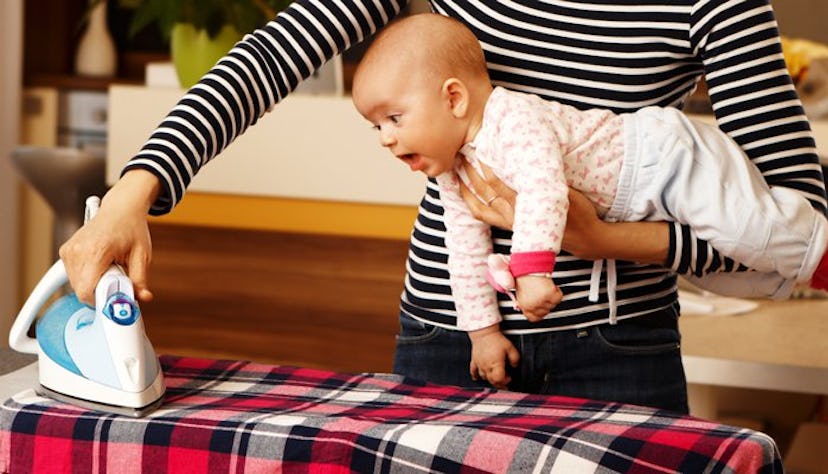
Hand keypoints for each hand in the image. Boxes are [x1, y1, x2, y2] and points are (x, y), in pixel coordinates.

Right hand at [58, 170, 159, 304]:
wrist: (121, 208)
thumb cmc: (131, 228)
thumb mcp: (142, 255)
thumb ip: (140, 280)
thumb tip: (142, 298)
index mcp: (96, 250)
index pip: (86, 291)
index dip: (102, 299)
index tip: (116, 297)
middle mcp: (78, 250)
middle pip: (82, 290)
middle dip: (101, 291)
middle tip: (118, 277)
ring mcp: (69, 250)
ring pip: (77, 285)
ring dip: (94, 283)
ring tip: (110, 267)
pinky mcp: (65, 252)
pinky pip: (73, 276)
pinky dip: (87, 276)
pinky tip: (101, 264)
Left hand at [457, 158, 604, 255]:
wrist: (583, 237)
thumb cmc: (578, 211)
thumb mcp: (568, 192)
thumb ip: (548, 179)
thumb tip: (534, 156)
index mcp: (526, 205)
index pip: (498, 183)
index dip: (485, 165)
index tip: (477, 147)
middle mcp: (513, 216)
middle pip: (484, 190)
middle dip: (470, 170)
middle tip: (461, 149)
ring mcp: (508, 223)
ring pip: (478, 202)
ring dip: (465, 184)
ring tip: (457, 165)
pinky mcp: (507, 226)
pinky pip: (481, 213)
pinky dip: (468, 200)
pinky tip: (462, 187)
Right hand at [468, 324, 519, 389]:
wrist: (483, 332)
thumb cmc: (495, 339)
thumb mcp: (510, 347)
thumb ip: (515, 358)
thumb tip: (515, 365)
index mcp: (496, 364)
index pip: (499, 379)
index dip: (505, 381)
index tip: (509, 378)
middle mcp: (486, 366)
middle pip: (492, 381)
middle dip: (499, 383)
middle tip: (504, 380)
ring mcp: (479, 365)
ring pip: (484, 377)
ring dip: (490, 379)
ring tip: (495, 377)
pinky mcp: (474, 361)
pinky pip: (473, 372)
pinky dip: (476, 376)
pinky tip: (478, 378)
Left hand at [515, 275, 561, 321]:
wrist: (527, 266)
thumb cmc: (524, 278)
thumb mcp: (520, 294)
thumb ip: (524, 304)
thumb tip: (528, 310)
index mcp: (524, 306)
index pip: (534, 318)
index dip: (539, 312)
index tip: (540, 306)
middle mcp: (533, 305)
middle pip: (546, 311)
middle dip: (546, 303)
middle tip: (542, 293)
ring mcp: (541, 300)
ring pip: (553, 304)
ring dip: (552, 296)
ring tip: (545, 287)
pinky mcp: (549, 294)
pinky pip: (558, 297)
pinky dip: (557, 291)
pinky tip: (551, 286)